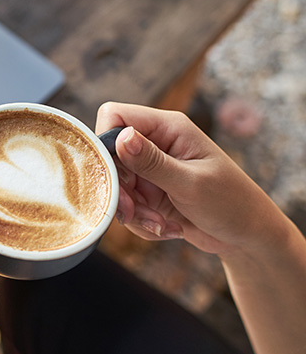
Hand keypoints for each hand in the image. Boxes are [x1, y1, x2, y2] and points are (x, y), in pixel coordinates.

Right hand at [96, 102, 279, 256]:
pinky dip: (140, 222)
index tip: (113, 174)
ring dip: (133, 211)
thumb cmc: (232, 203)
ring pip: (115, 185)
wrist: (248, 238)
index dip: (105, 142)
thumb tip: (120, 137)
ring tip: (160, 225)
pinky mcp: (149, 192)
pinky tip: (166, 228)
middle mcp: (154, 143)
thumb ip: (152, 162)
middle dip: (119, 189)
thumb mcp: (191, 183)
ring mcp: (150, 169)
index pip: (115, 116)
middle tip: (133, 211)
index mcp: (168, 128)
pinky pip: (126, 205)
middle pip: (109, 156)